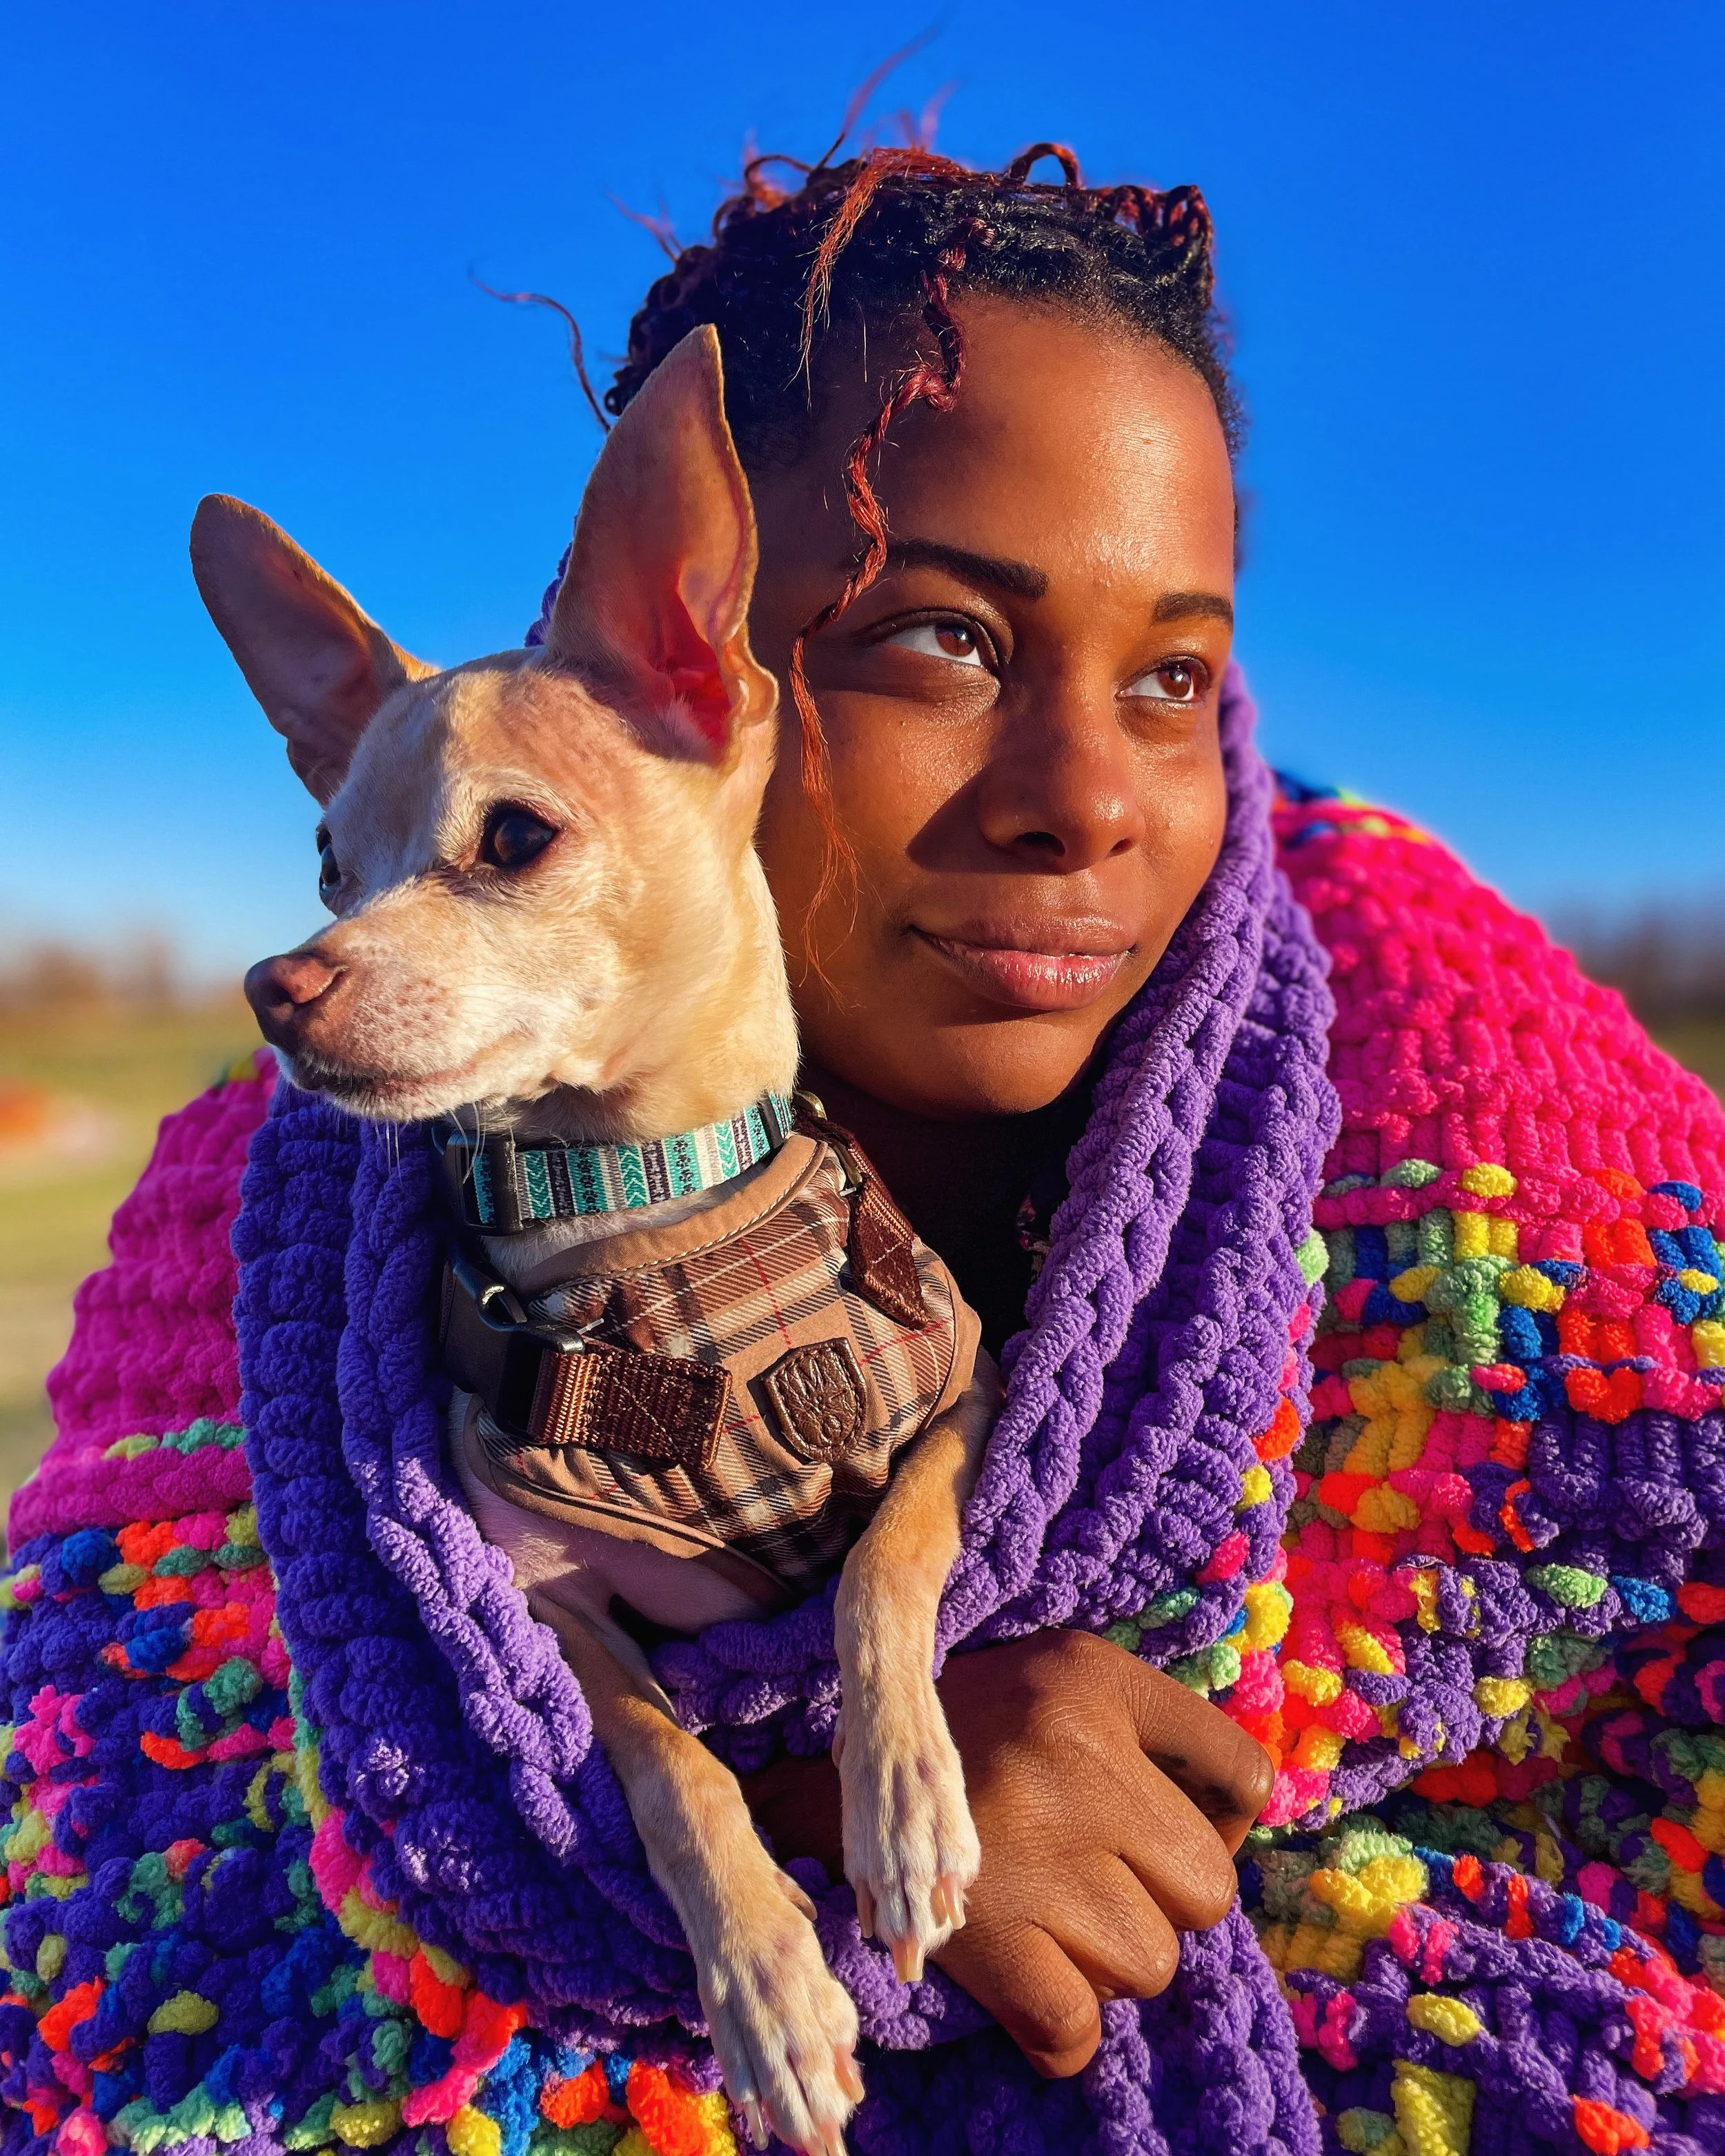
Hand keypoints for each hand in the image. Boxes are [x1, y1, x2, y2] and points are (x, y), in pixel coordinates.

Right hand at [742, 1628, 1271, 2078]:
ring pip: (1149, 1961)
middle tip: (1093, 1891)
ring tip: (1044, 1926)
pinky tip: (1028, 1991)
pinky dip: (1061, 2032)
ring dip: (1106, 1966)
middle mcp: (1070, 1747)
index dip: (1222, 1826)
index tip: (1170, 1842)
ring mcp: (1031, 1841)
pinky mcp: (986, 1930)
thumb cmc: (944, 1738)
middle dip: (1159, 1907)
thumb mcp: (1042, 1683)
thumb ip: (1131, 1734)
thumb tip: (1231, 1821)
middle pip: (1204, 1888)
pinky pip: (1075, 2024)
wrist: (812, 1769)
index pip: (1239, 1774)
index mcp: (1087, 1675)